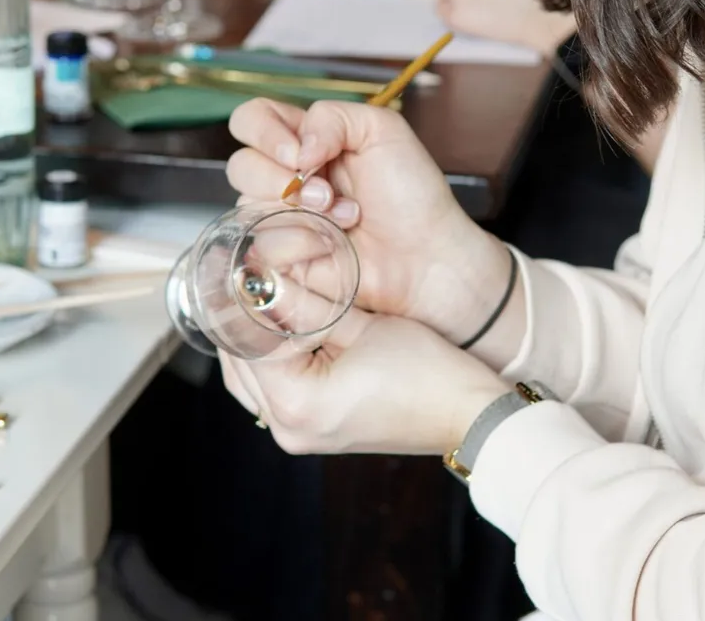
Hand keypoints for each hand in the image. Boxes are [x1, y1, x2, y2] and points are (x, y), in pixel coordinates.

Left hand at [219, 307, 510, 454]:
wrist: (465, 413)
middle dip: (242, 321)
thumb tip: (263, 278)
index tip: (247, 268)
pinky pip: (272, 392)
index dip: (245, 301)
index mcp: (296, 405)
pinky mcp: (312, 431)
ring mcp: (298, 435)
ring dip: (254, 342)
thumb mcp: (361, 325)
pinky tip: (285, 331)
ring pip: (250, 380)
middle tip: (252, 280)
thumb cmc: (427, 372)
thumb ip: (305, 304)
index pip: (246, 342)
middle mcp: (288, 429)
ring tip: (268, 300)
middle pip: (239, 365)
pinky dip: (272, 362)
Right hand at [227, 98, 512, 345]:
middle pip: (240, 164)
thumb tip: (296, 149)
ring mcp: (282, 219)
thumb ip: (332, 116)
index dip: (263, 131)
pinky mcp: (284, 258)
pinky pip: (265, 245)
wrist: (427, 257)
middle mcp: (287, 176)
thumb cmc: (413, 195)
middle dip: (282, 178)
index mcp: (306, 139)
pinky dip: (302, 242)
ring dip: (299, 212)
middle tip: (328, 193)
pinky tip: (333, 245)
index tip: (302, 153)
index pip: (251, 119)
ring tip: (345, 218)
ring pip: (247, 205)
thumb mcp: (382, 130)